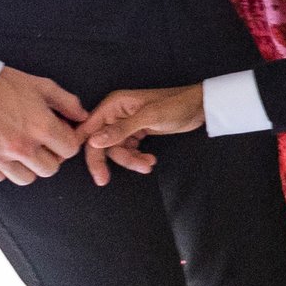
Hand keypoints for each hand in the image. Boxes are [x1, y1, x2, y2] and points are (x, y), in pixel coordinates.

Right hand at [0, 66, 87, 184]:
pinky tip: (1, 152)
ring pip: (27, 178)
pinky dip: (3, 169)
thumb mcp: (38, 85)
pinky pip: (0, 178)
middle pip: (50, 169)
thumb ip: (66, 102)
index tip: (58, 134)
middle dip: (50, 156)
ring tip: (21, 149)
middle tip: (40, 142)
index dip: (66, 142)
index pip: (69, 150)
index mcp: (40, 127)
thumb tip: (82, 117)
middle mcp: (21, 147)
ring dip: (28, 166)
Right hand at [78, 84, 206, 183]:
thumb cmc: (176, 106)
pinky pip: (128, 150)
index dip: (86, 149)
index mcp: (113, 105)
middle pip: (101, 143)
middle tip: (104, 181)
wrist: (199, 107)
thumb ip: (121, 130)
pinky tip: (150, 160)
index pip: (89, 129)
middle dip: (108, 160)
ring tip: (148, 164)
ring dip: (130, 160)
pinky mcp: (135, 132)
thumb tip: (94, 142)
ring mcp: (125, 124)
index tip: (90, 169)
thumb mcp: (149, 117)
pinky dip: (137, 158)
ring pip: (117, 149)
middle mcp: (115, 114)